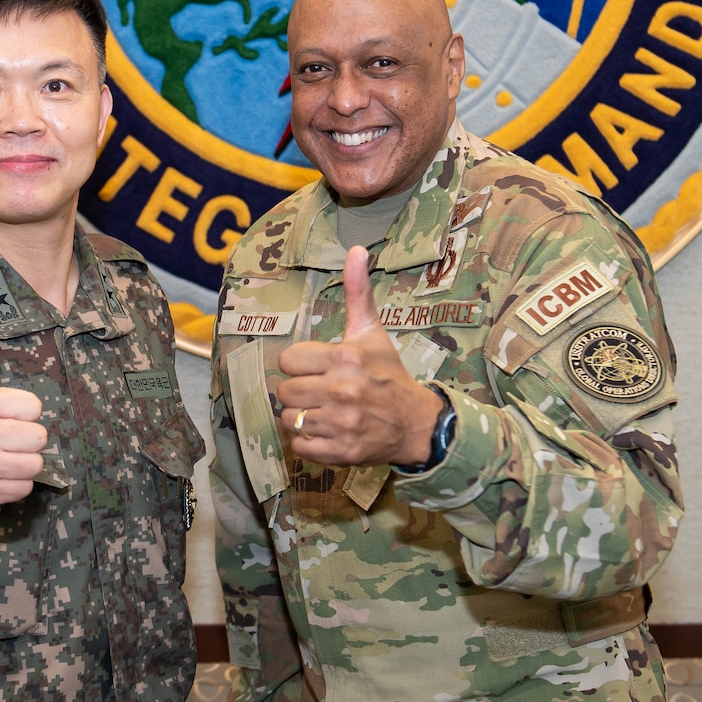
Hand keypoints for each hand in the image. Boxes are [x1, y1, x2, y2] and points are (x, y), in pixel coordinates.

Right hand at [0, 312, 46, 505]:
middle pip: (39, 437)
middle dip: (28, 436)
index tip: (6, 412)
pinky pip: (24, 488)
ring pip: (34, 464)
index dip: (24, 410)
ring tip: (5, 453)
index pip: (35, 407)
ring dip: (25, 460)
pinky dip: (17, 482)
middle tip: (7, 434)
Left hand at [277, 246, 443, 466]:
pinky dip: (307, 442)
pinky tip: (325, 431)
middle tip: (318, 391)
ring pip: (290, 419)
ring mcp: (342, 423)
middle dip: (298, 391)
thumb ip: (358, 292)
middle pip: (285, 391)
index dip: (298, 365)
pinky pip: (300, 446)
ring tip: (321, 411)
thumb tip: (356, 250)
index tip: (315, 367)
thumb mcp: (372, 332)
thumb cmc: (388, 374)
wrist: (416, 423)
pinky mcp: (342, 451)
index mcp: (346, 357)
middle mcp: (342, 390)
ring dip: (301, 417)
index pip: (288, 360)